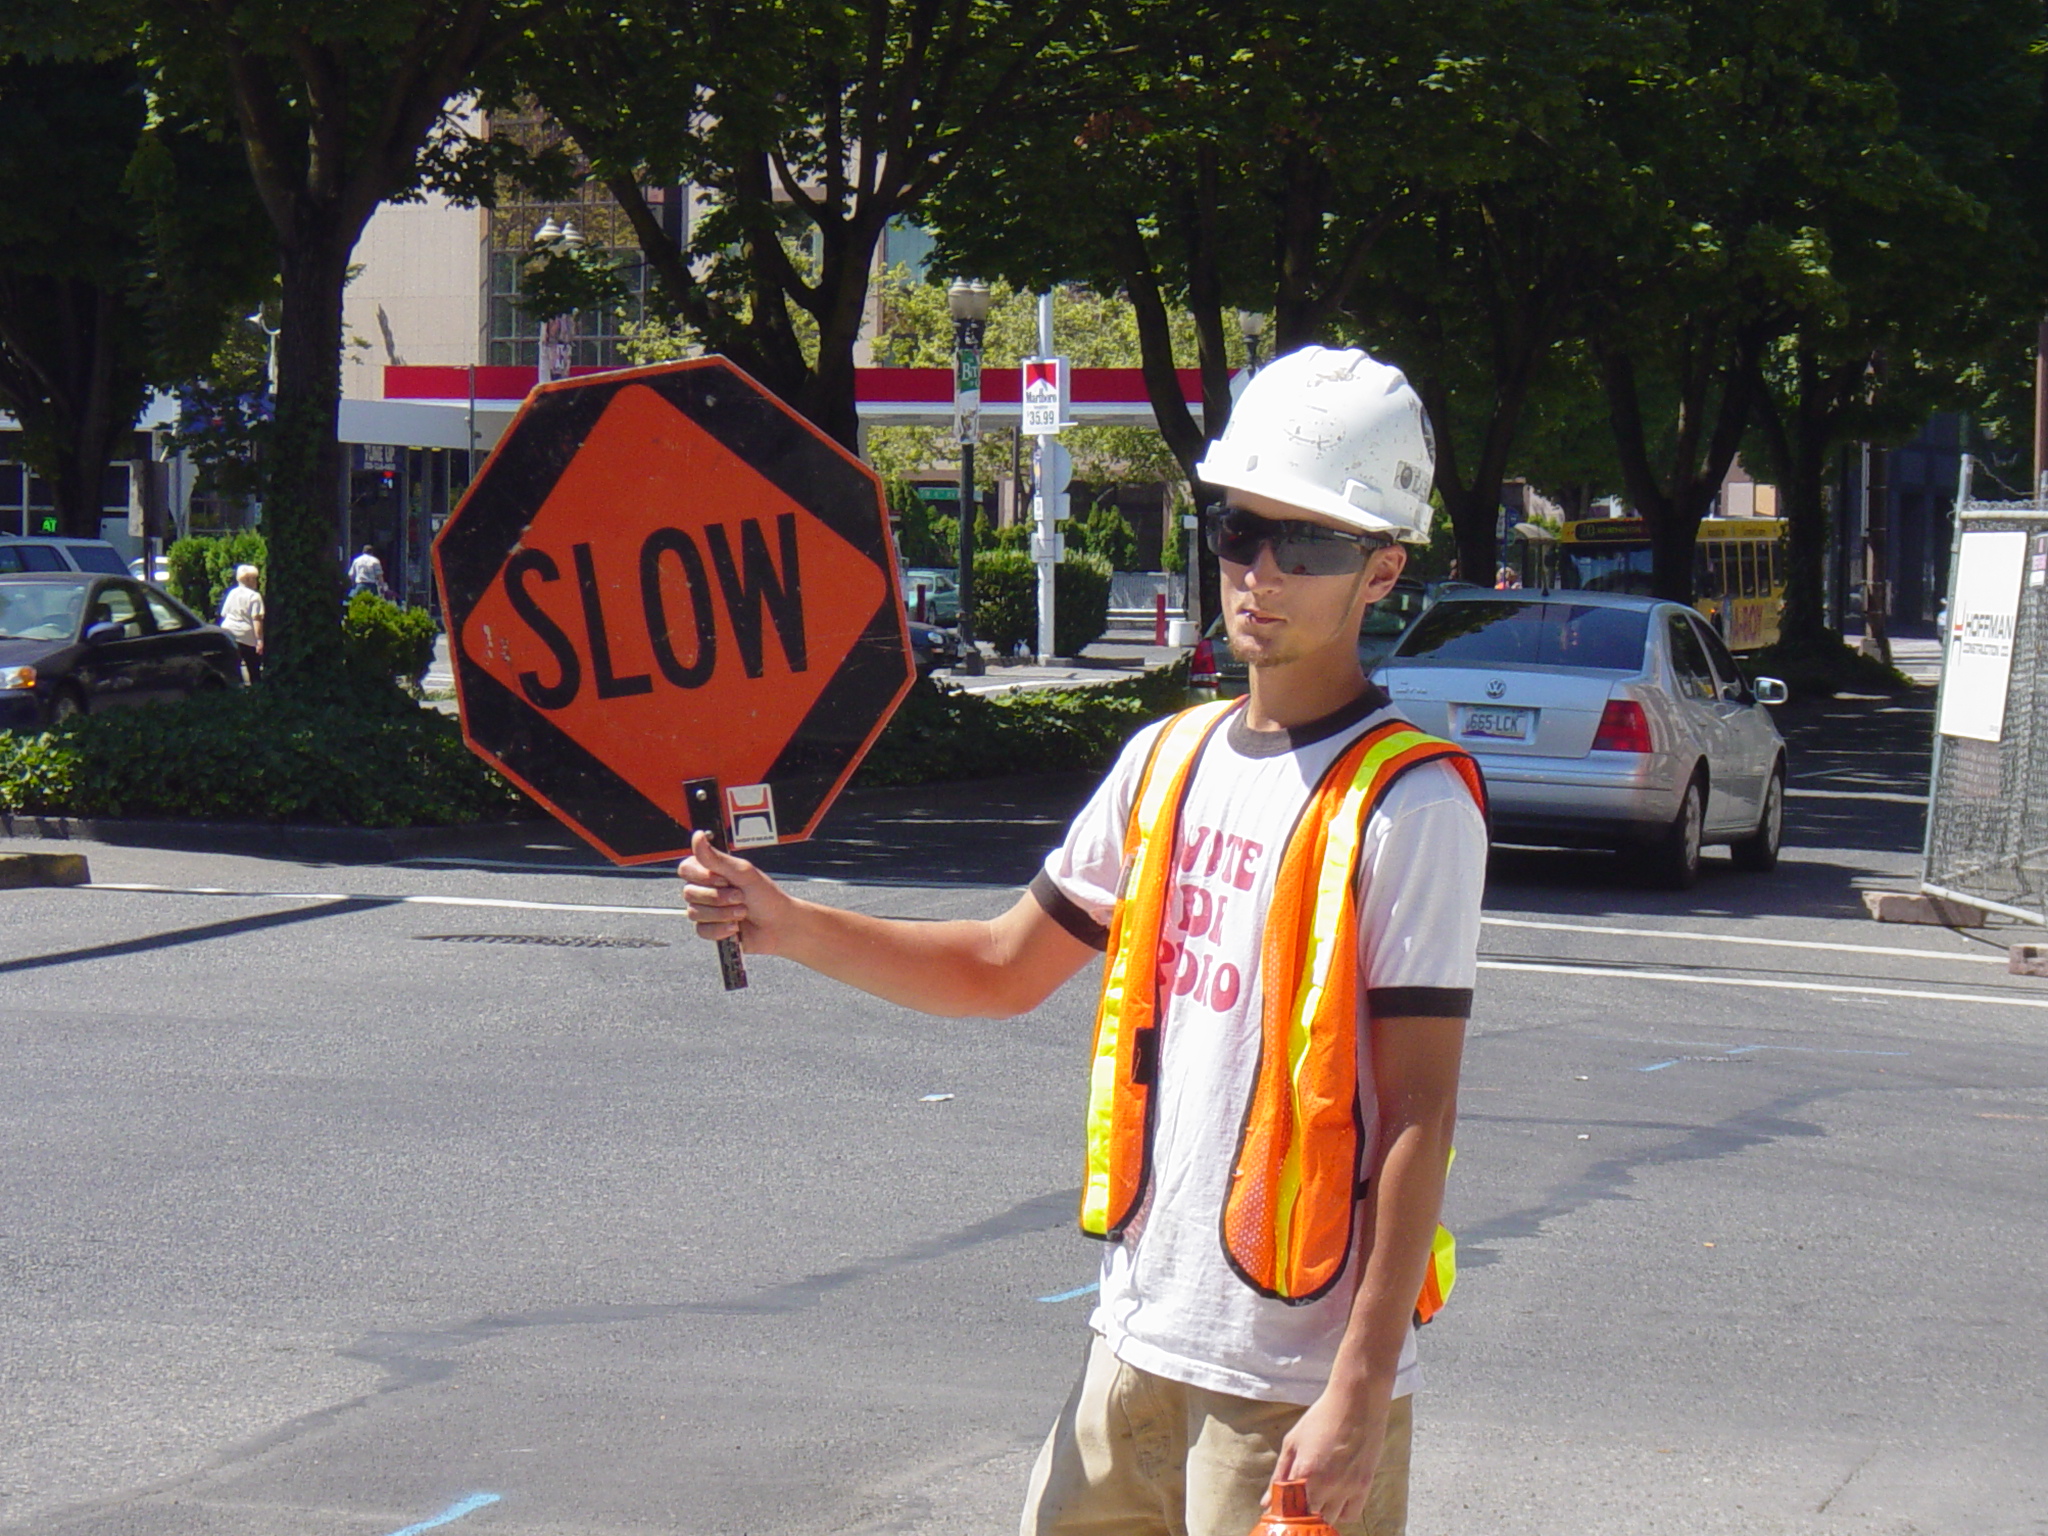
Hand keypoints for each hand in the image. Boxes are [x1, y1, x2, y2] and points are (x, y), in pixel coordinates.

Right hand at [678, 831, 794, 953]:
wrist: (779, 925)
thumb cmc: (766, 896)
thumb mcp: (743, 872)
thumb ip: (716, 857)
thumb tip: (697, 836)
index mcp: (711, 871)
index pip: (686, 869)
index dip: (703, 877)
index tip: (724, 879)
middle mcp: (706, 889)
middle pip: (689, 893)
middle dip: (718, 897)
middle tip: (740, 897)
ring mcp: (706, 910)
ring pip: (695, 913)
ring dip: (722, 913)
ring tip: (742, 912)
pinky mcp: (710, 928)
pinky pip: (702, 930)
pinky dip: (721, 929)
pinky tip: (735, 927)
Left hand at [1271, 1381, 1388, 1528]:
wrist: (1355, 1403)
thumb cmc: (1321, 1418)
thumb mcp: (1293, 1442)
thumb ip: (1279, 1475)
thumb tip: (1266, 1503)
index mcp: (1304, 1473)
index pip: (1288, 1510)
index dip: (1282, 1513)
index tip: (1280, 1510)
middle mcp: (1326, 1485)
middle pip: (1309, 1518)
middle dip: (1300, 1513)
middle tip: (1298, 1502)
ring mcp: (1347, 1488)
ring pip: (1329, 1520)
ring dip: (1320, 1514)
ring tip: (1316, 1499)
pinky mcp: (1364, 1486)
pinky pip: (1351, 1515)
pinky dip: (1341, 1513)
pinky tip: (1335, 1500)